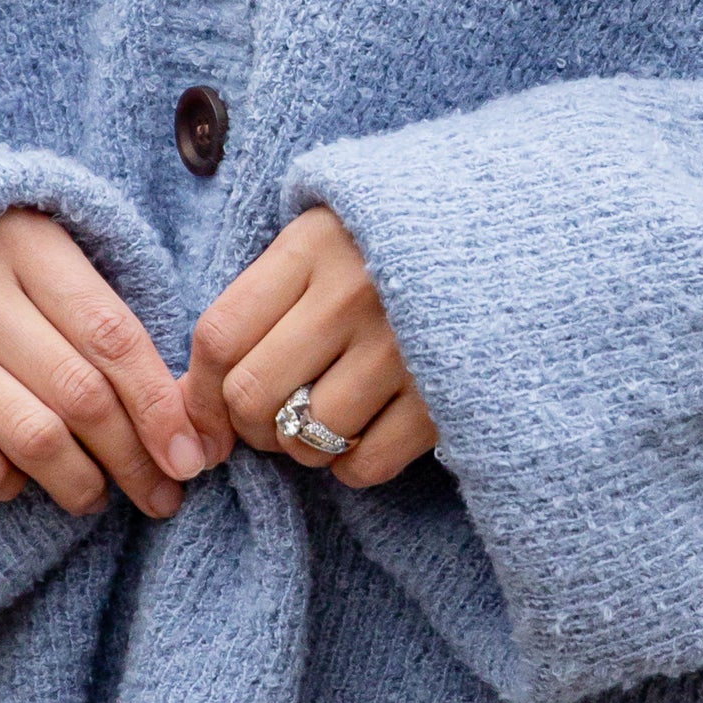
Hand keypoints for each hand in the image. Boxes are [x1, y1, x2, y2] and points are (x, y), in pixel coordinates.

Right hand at [0, 210, 209, 514]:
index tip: (194, 456)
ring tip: (100, 496)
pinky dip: (14, 486)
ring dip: (83, 484)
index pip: (113, 336)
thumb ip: (91, 303)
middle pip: (82, 395)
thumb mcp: (24, 246)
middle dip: (137, 458)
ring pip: (36, 439)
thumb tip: (173, 403)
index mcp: (22, 243)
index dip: (161, 406)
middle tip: (163, 493)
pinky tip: (25, 479)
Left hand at [187, 205, 437, 486]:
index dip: (196, 391)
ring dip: (302, 447)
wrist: (513, 236)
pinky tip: (365, 434)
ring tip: (323, 419)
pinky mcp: (445, 394)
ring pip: (305, 438)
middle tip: (268, 418)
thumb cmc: (395, 244)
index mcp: (313, 247)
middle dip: (247, 426)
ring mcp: (402, 347)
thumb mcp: (324, 239)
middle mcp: (352, 296)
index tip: (203, 415)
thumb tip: (189, 400)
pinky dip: (352, 466)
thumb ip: (261, 300)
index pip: (219, 335)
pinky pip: (366, 463)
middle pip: (252, 395)